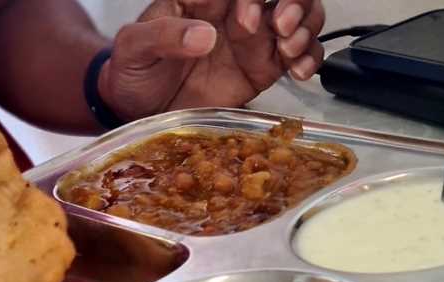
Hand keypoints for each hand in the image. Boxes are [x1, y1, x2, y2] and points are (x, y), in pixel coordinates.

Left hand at [99, 0, 325, 120]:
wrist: (137, 110)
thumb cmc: (134, 71)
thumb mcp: (134, 49)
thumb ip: (163, 35)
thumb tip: (204, 36)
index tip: (241, 14)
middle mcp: (234, 11)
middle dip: (290, 1)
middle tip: (276, 25)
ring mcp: (252, 39)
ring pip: (300, 14)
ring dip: (305, 24)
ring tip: (287, 46)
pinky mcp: (263, 69)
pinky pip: (300, 55)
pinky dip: (310, 57)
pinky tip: (298, 70)